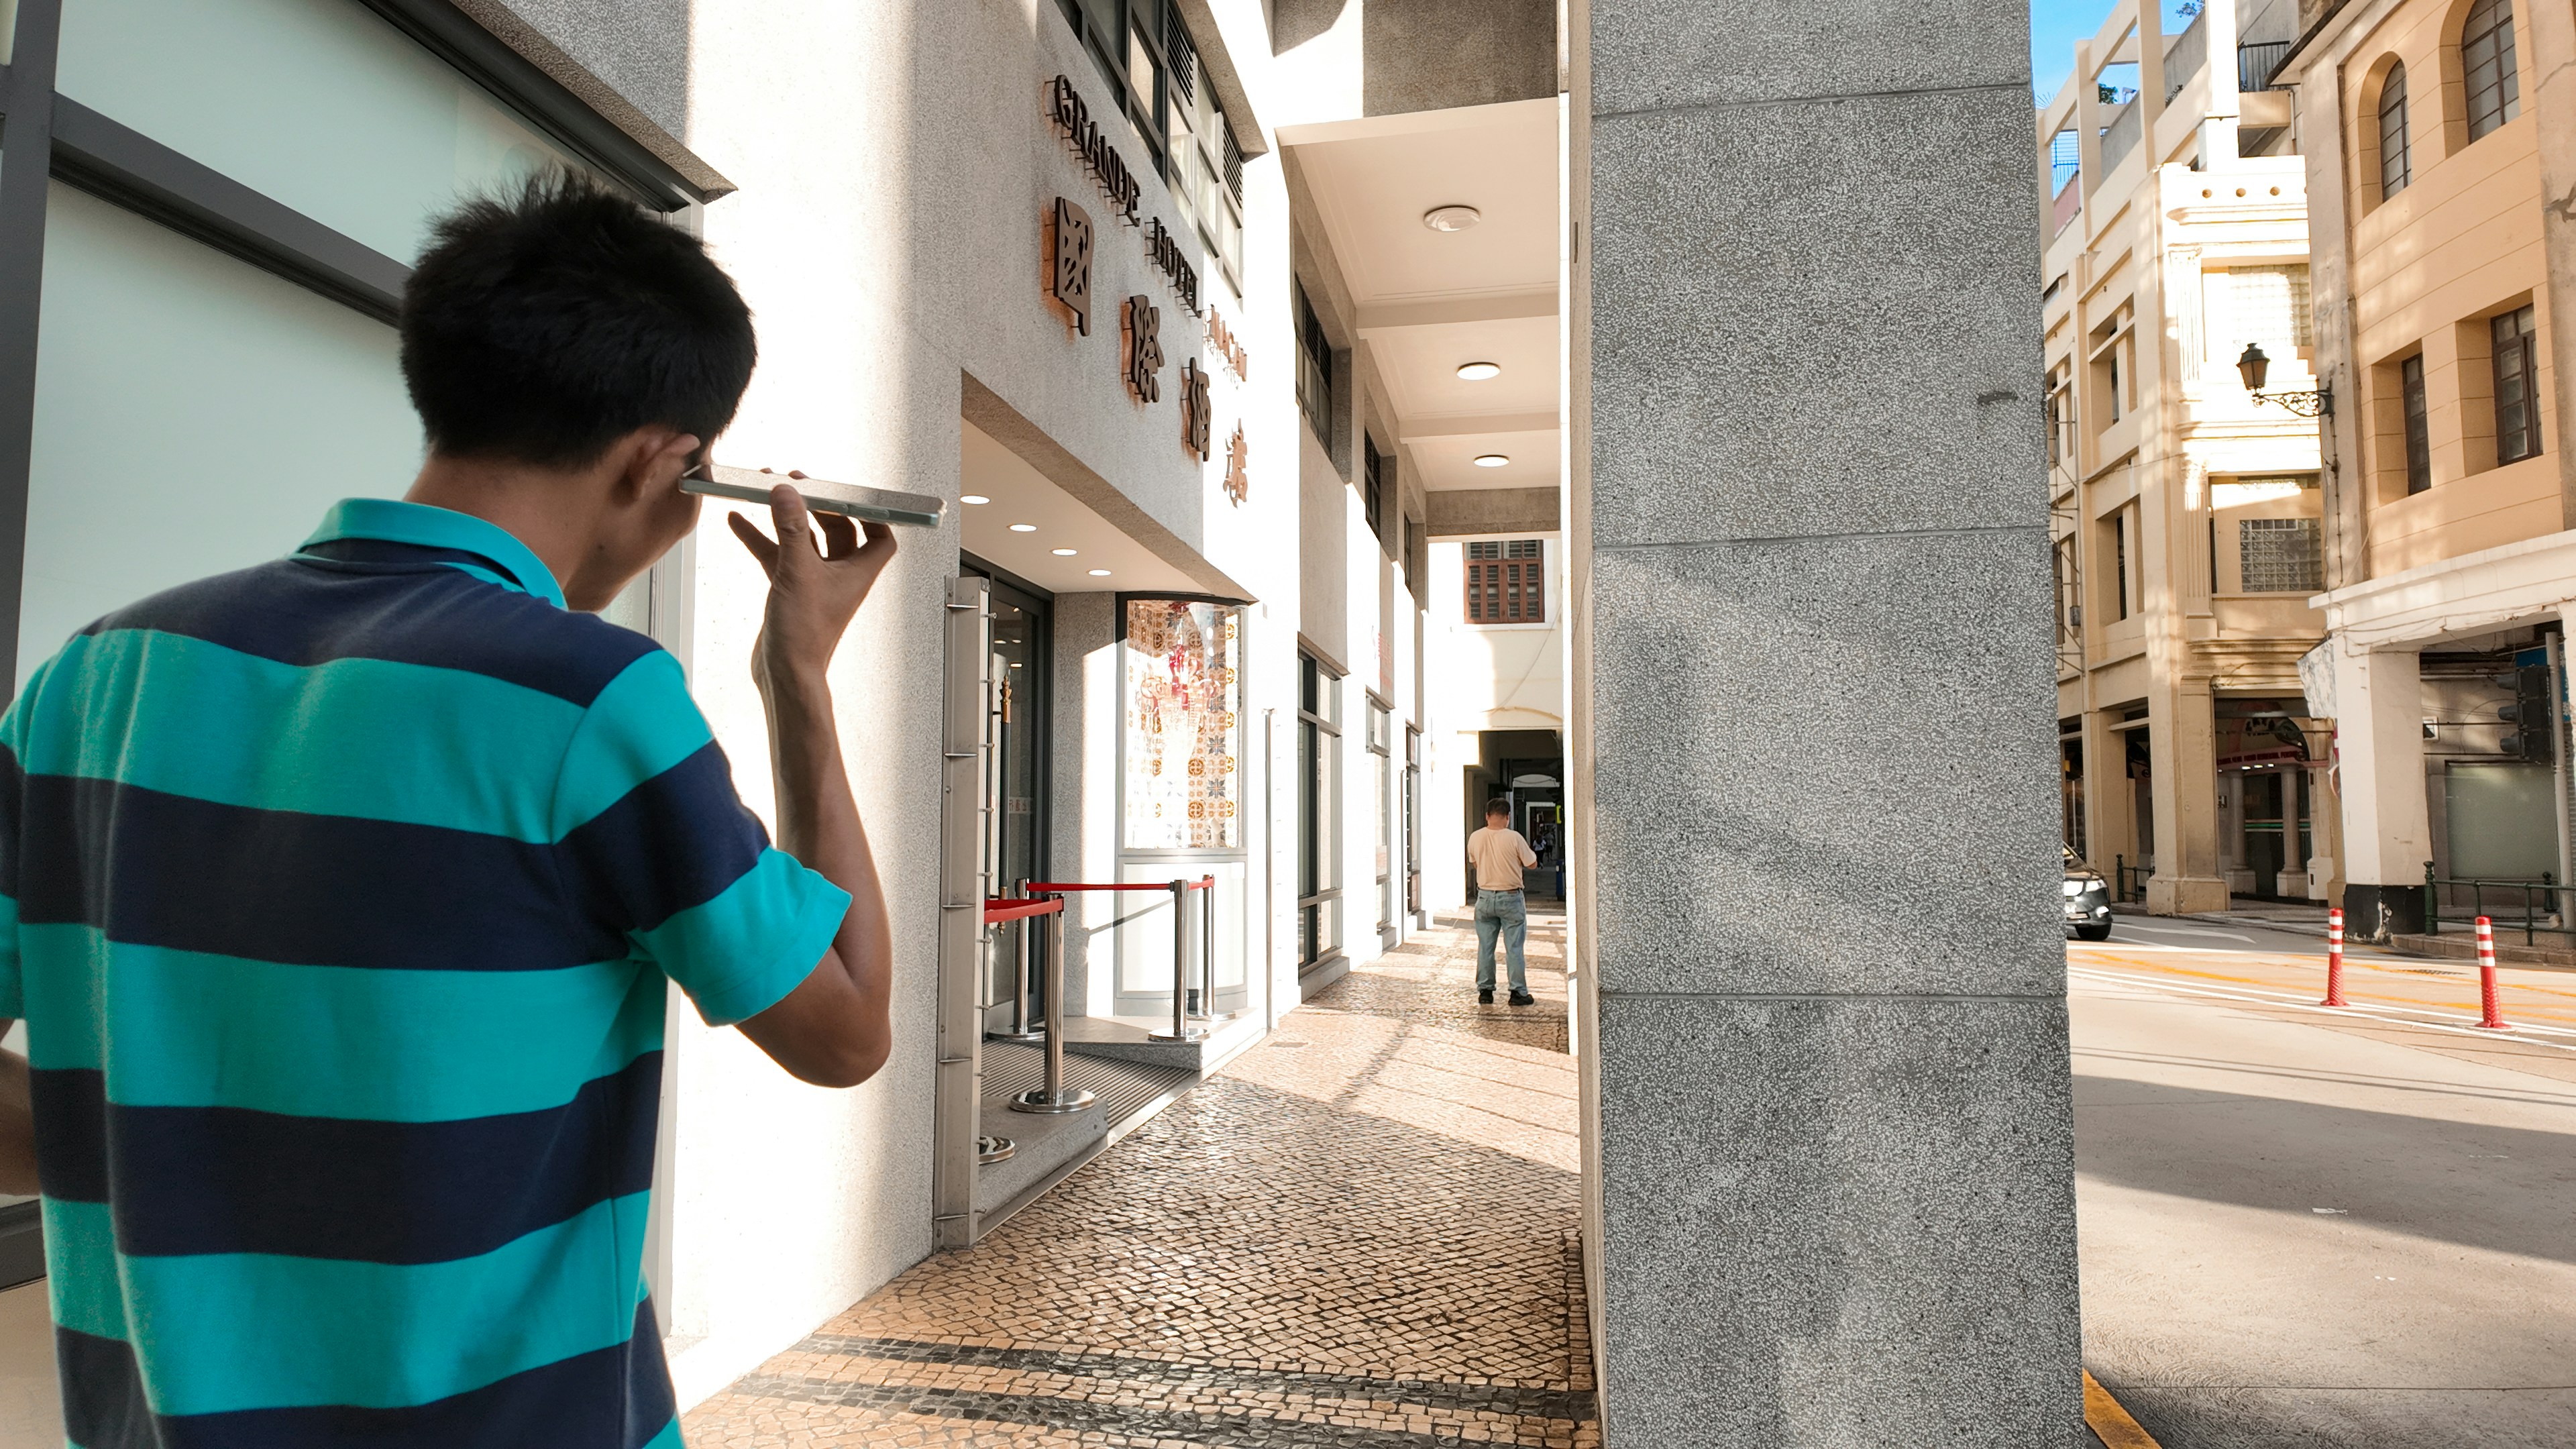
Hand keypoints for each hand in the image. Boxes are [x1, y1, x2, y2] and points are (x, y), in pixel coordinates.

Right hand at [728, 473, 896, 686]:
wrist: (784, 675)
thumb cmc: (805, 637)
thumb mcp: (797, 571)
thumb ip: (791, 528)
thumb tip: (787, 492)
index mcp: (857, 571)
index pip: (879, 535)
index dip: (870, 512)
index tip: (849, 492)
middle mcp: (840, 576)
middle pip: (838, 530)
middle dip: (818, 505)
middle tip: (798, 484)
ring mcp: (815, 583)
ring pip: (804, 541)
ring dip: (786, 518)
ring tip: (767, 491)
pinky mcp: (791, 590)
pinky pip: (778, 556)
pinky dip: (762, 538)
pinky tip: (739, 521)